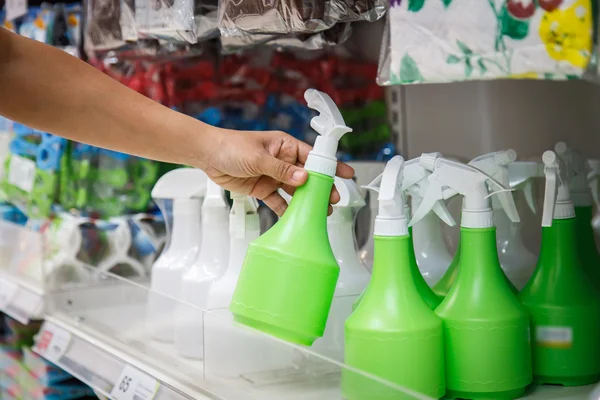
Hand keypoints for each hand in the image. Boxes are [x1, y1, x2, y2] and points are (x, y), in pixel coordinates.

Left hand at [202, 129, 353, 215]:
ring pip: (296, 191)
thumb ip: (281, 170)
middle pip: (308, 176)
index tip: (347, 173)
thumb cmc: (231, 146)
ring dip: (307, 201)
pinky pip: (279, 202)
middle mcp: (282, 161)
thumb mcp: (258, 157)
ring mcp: (273, 176)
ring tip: (321, 212)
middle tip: (334, 200)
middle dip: (322, 188)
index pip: (313, 156)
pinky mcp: (263, 189)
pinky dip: (287, 210)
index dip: (330, 165)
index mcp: (285, 146)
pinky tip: (297, 218)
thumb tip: (303, 178)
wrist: (206, 155)